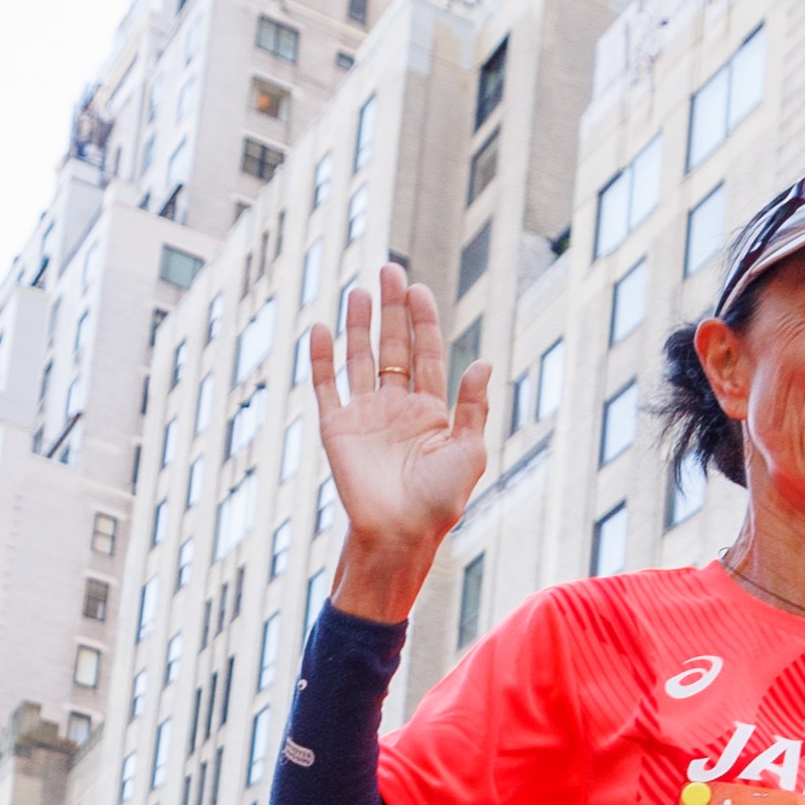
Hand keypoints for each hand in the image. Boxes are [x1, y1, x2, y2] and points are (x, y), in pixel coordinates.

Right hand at [305, 260, 493, 590]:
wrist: (399, 534)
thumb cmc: (440, 501)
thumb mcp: (469, 452)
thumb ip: (473, 407)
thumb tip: (482, 362)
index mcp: (430, 411)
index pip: (425, 354)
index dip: (422, 321)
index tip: (418, 289)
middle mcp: (396, 407)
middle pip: (393, 346)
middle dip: (392, 309)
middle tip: (389, 271)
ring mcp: (365, 416)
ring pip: (360, 359)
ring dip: (360, 325)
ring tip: (360, 291)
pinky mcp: (337, 428)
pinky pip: (327, 386)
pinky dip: (322, 358)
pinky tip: (321, 328)